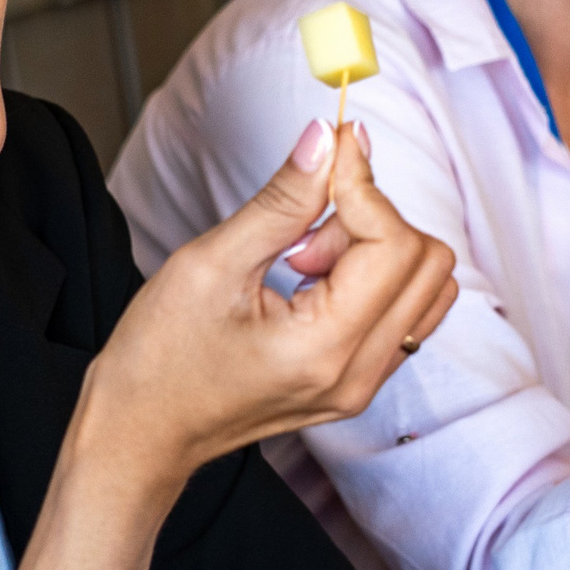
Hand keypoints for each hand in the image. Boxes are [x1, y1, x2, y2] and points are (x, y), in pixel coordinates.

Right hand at [77, 118, 457, 486]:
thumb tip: (328, 138)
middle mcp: (358, 374)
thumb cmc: (159, 360)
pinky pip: (406, 310)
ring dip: (377, 249)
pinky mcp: (360, 379)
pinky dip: (373, 276)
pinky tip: (314, 279)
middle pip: (427, 262)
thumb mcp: (210, 264)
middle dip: (372, 221)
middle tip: (301, 230)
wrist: (142, 431)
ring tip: (304, 258)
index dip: (364, 184)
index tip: (331, 149)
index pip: (395, 244)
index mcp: (324, 350)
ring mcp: (364, 384)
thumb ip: (281, 199)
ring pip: (426, 284)